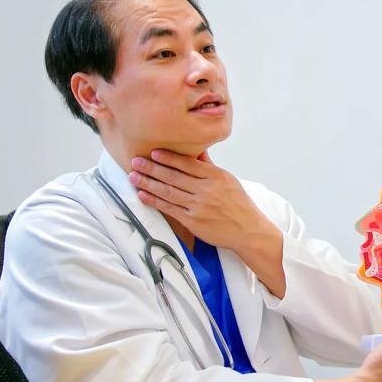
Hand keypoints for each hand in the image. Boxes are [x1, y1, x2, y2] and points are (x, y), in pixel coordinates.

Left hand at [129, 149, 285, 295]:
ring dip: (148, 183)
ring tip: (134, 176)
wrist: (248, 230)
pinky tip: (143, 195)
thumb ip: (209, 167)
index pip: (188, 164)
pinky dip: (155, 201)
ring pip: (169, 192)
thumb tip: (198, 151)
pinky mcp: (193, 221)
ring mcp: (199, 206)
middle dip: (152, 168)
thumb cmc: (238, 204)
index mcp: (216, 176)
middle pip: (174, 176)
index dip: (169, 158)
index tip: (153, 152)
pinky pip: (170, 209)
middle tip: (135, 161)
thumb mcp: (228, 180)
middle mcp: (207, 190)